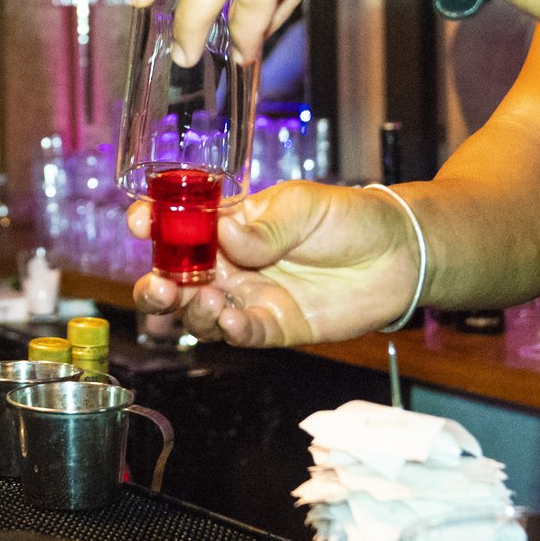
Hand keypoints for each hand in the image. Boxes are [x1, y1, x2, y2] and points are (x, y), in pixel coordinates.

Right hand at [128, 181, 423, 346]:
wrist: (398, 254)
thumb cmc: (349, 219)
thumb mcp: (303, 206)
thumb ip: (264, 224)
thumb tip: (225, 234)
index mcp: (229, 226)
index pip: (178, 227)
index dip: (153, 224)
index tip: (141, 223)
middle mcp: (231, 264)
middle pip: (175, 280)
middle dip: (155, 286)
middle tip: (158, 286)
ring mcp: (250, 297)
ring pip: (199, 313)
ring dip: (190, 311)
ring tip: (205, 300)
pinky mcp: (274, 326)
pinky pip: (240, 334)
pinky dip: (230, 331)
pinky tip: (232, 320)